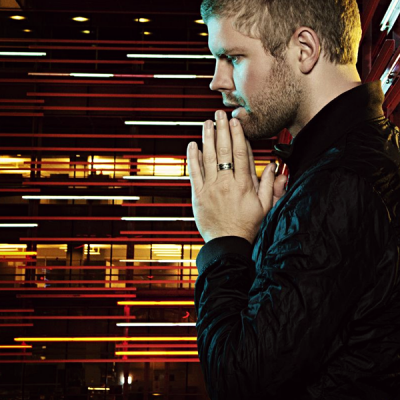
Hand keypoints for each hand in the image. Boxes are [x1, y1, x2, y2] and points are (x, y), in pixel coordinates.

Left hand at [187, 110, 286, 243]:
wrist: (227, 243)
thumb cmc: (247, 226)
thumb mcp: (265, 207)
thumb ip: (269, 185)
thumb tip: (273, 167)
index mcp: (244, 185)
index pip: (241, 154)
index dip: (238, 135)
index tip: (236, 121)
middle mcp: (227, 183)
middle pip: (224, 151)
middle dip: (222, 130)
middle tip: (220, 114)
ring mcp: (211, 188)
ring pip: (208, 158)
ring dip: (207, 138)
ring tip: (207, 123)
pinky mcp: (198, 195)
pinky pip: (194, 172)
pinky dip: (193, 158)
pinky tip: (193, 144)